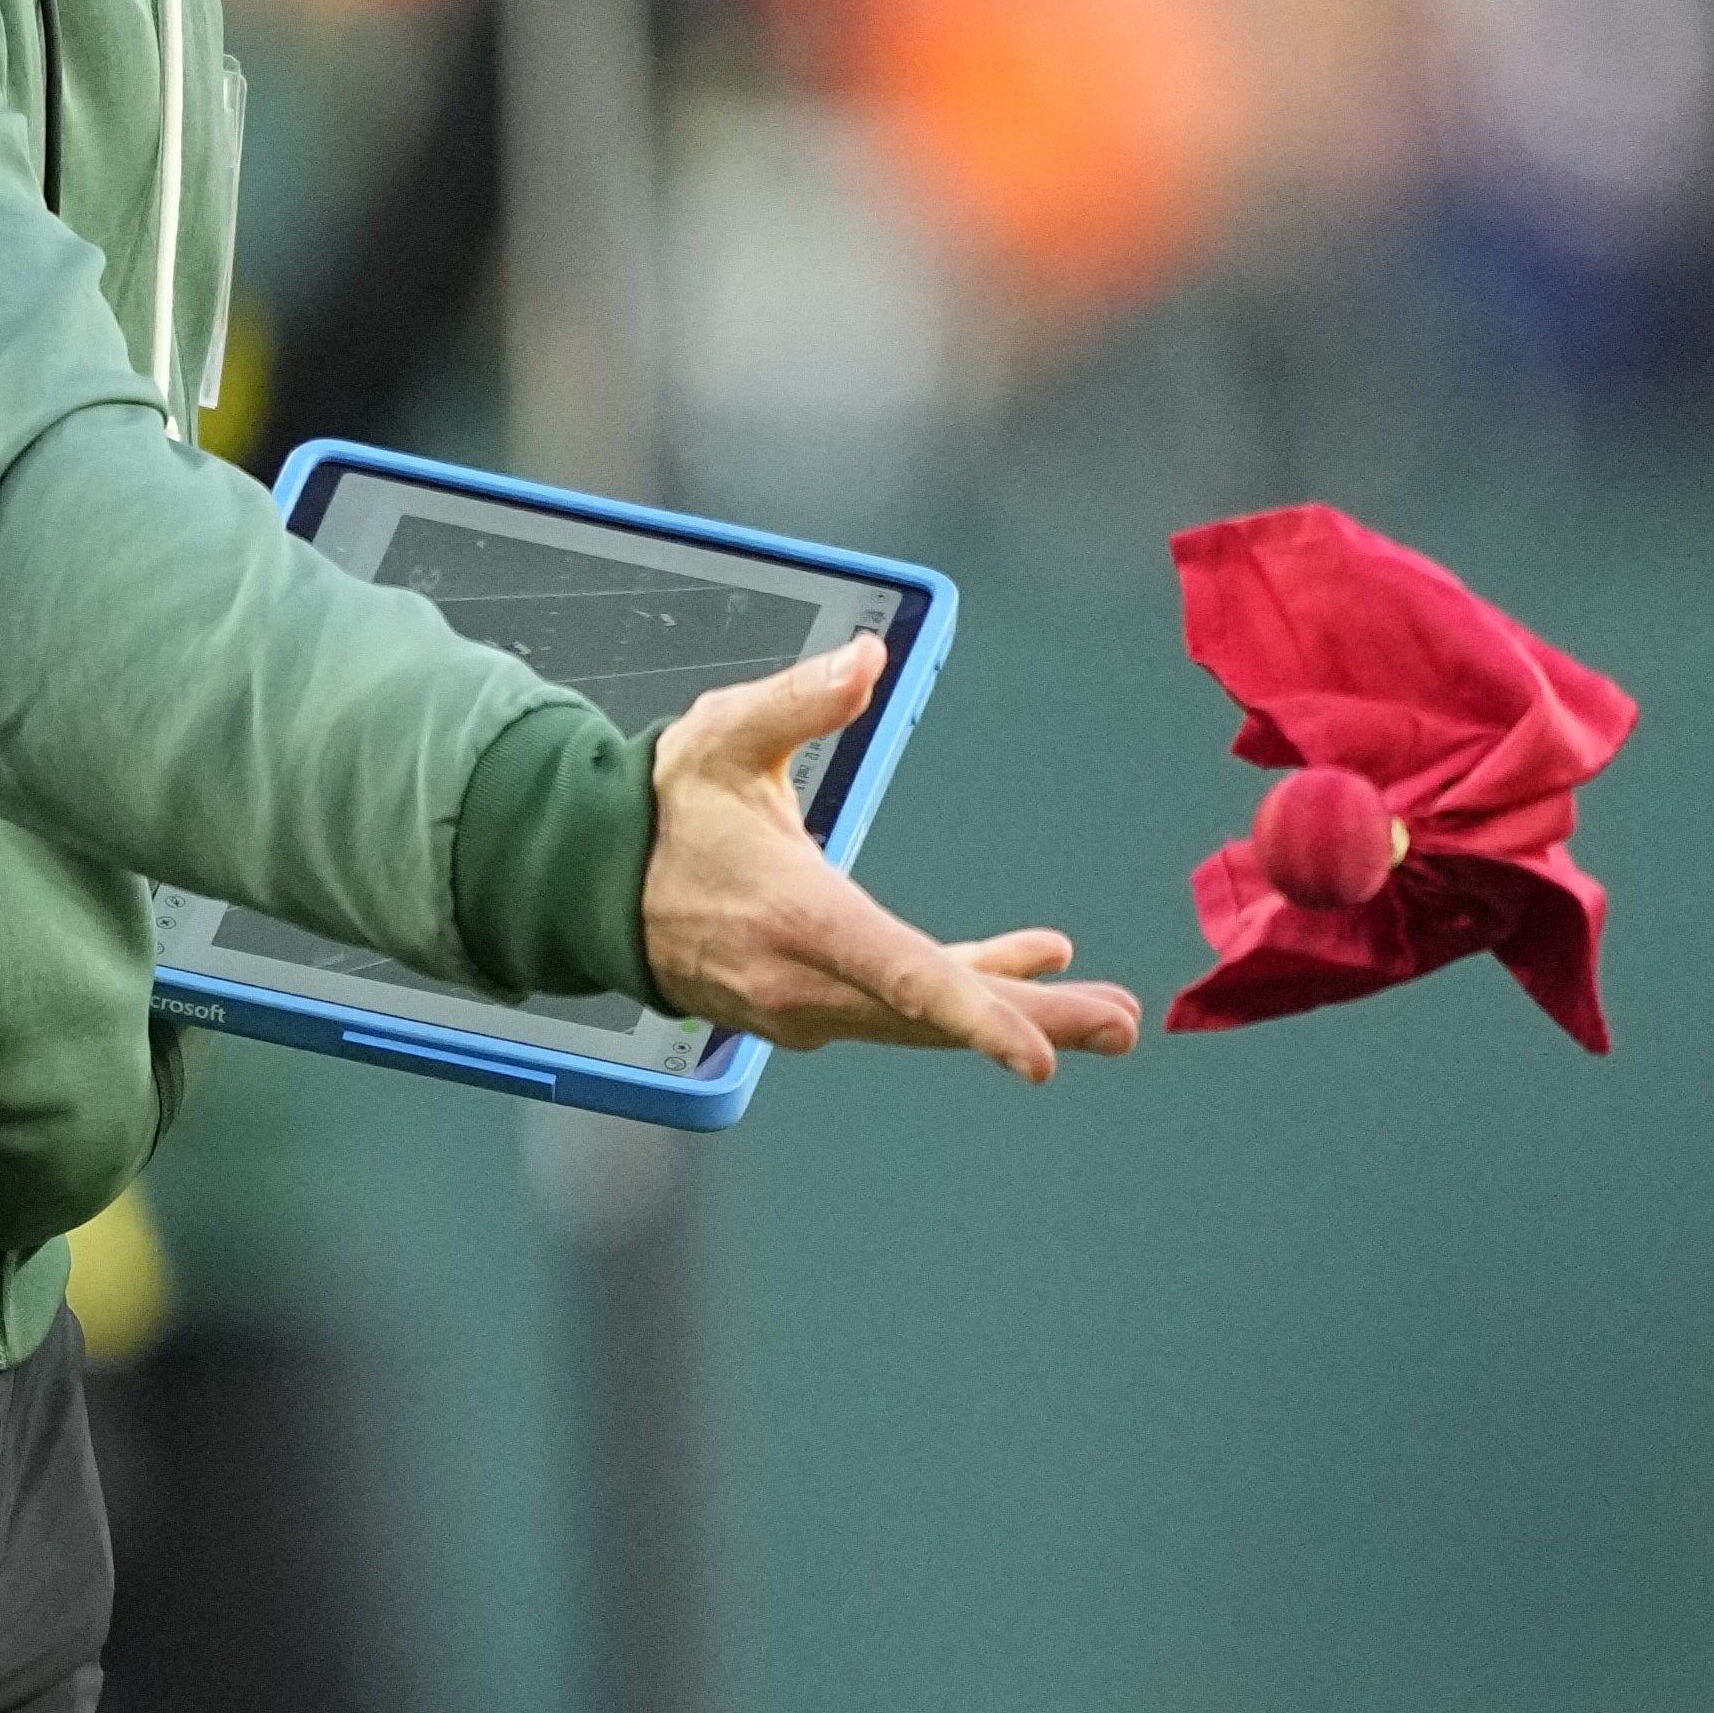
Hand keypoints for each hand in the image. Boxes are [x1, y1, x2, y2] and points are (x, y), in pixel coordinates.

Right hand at [634, 636, 1144, 1079]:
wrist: (592, 885)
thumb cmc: (664, 809)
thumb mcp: (721, 737)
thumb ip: (797, 699)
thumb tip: (865, 657)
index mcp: (797, 919)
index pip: (900, 976)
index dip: (977, 1014)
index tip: (1042, 1055)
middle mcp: (805, 982)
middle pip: (934, 1014)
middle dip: (1035, 1022)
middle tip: (1121, 1025)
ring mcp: (806, 1005)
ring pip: (925, 1020)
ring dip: (1017, 1013)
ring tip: (1106, 1014)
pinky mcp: (812, 1005)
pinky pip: (903, 1005)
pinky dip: (968, 991)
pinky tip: (1034, 965)